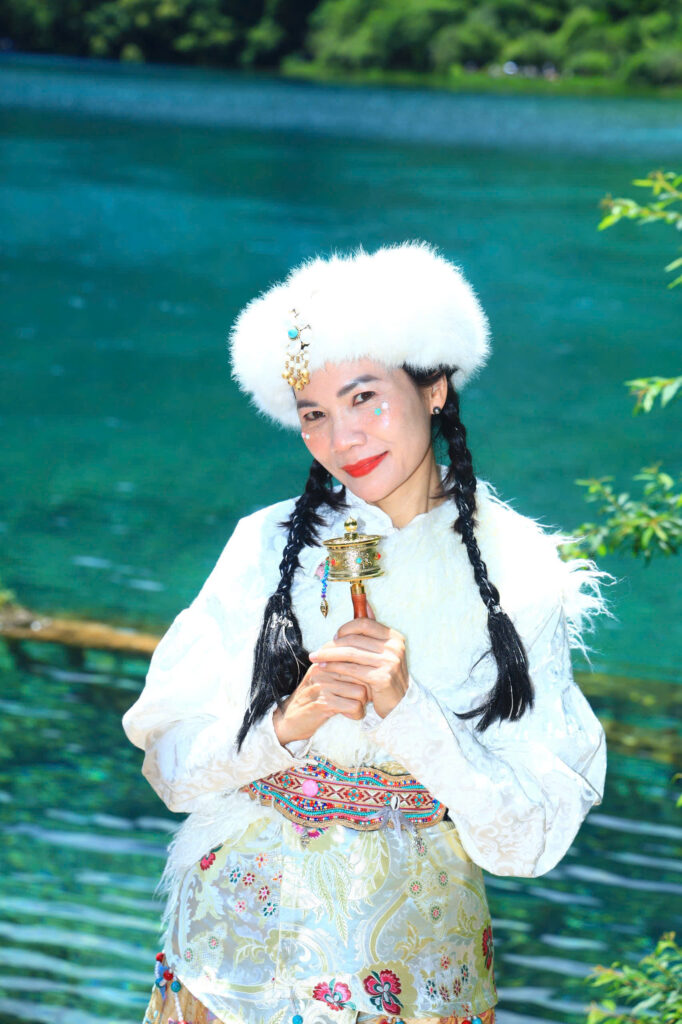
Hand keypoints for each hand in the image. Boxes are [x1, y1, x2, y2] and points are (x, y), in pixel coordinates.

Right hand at [272, 662, 369, 746]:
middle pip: (361, 675)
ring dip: (361, 704)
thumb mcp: (325, 678)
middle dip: (366, 690)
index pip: (355, 659)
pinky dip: (356, 714)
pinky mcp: (323, 703)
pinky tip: (348, 715)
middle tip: (360, 699)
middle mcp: (323, 669)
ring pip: (360, 692)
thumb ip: (342, 668)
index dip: (365, 674)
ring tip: (352, 707)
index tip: (363, 684)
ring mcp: (322, 686)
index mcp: (324, 660)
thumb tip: (370, 664)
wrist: (288, 720)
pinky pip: (354, 706)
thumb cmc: (313, 698)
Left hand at [308, 601, 408, 718]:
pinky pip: (351, 669)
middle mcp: (394, 647)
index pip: (364, 623)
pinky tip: (325, 668)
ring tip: (315, 658)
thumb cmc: (385, 675)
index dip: (345, 628)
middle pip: (354, 639)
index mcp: (394, 637)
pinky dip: (335, 668)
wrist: (399, 703)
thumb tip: (365, 604)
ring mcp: (389, 662)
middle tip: (317, 650)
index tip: (333, 637)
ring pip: (350, 653)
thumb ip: (373, 629)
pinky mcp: (382, 677)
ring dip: (329, 655)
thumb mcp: (383, 651)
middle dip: (332, 644)